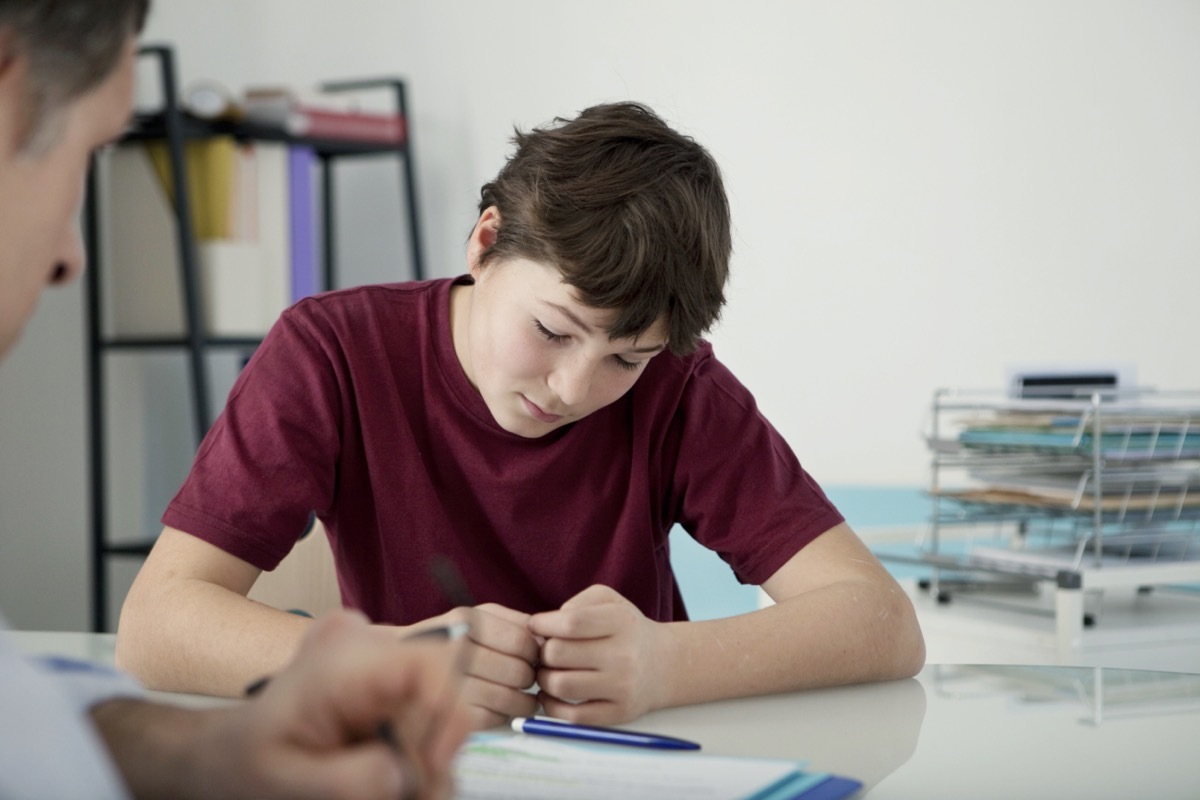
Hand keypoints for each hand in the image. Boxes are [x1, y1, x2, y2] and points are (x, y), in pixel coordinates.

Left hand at [217, 610, 469, 798]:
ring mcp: (377, 659)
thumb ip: (350, 781)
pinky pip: (422, 716)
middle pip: (439, 696)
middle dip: (429, 755)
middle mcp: (367, 647)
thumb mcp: (287, 784)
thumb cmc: (243, 766)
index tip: (430, 770)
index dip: (448, 716)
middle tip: (395, 794)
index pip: (429, 665)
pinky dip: (410, 755)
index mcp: (341, 662)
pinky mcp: (382, 677)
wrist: (223, 754)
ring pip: (436, 713)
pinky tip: (377, 769)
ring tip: (375, 786)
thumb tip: (409, 776)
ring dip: (419, 761)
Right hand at [416, 603, 539, 728]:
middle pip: (517, 672)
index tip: (534, 658)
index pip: (522, 642)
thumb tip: (548, 641)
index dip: (536, 654)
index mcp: (469, 620)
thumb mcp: (481, 616)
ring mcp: (449, 681)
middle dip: (529, 679)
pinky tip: (499, 708)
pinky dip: (502, 716)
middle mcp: (457, 648)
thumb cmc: (454, 635)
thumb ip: (516, 622)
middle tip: (527, 680)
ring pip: (507, 698)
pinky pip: (490, 718)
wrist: (401, 655)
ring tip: (523, 698)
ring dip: (523, 703)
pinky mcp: (446, 710)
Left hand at [528, 584, 668, 724]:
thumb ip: (578, 603)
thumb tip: (546, 627)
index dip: (543, 623)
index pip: (571, 622)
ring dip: (543, 679)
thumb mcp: (610, 601)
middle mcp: (625, 655)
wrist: (665, 665)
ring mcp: (623, 687)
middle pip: (559, 654)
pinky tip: (551, 695)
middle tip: (543, 652)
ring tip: (547, 672)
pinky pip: (572, 716)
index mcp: (621, 622)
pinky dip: (551, 706)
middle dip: (541, 652)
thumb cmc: (626, 630)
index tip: (535, 625)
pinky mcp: (619, 713)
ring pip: (560, 685)